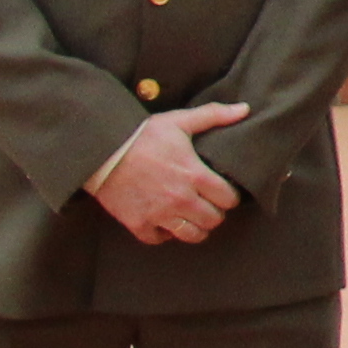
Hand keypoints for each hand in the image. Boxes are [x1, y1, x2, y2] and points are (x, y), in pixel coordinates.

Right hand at [94, 104, 250, 243]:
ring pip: (191, 235)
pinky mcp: (138, 223)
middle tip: (209, 205)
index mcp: (195, 176)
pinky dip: (164, 233)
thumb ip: (214, 116)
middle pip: (213, 220)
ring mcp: (159, 214)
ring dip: (195, 228)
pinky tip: (164, 222)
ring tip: (192, 217)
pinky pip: (159, 239)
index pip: (228, 199)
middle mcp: (181, 200)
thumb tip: (245, 109)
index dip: (230, 196)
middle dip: (215, 213)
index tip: (224, 192)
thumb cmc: (143, 135)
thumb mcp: (179, 121)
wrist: (102, 150)